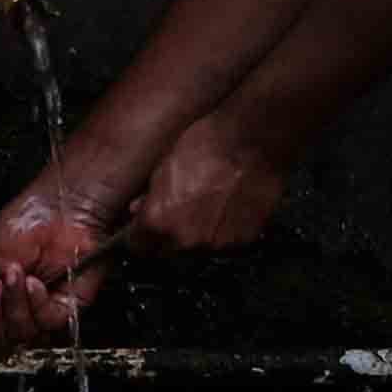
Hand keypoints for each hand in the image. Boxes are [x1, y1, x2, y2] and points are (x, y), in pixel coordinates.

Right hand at [0, 181, 123, 352]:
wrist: (60, 209)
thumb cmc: (23, 224)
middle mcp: (15, 312)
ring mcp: (40, 312)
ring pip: (21, 337)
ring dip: (14, 305)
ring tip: (16, 274)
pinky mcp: (66, 308)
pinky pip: (46, 323)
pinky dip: (37, 303)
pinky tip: (35, 282)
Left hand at [132, 120, 290, 254]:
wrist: (254, 140)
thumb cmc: (207, 142)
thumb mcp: (166, 162)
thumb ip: (151, 194)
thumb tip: (139, 209)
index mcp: (157, 220)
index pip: (138, 245)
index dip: (141, 236)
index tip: (145, 228)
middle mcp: (184, 240)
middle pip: (167, 251)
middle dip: (168, 237)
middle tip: (180, 213)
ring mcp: (215, 244)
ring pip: (197, 249)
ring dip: (197, 236)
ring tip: (208, 209)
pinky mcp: (242, 242)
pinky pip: (225, 243)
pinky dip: (224, 232)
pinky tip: (229, 210)